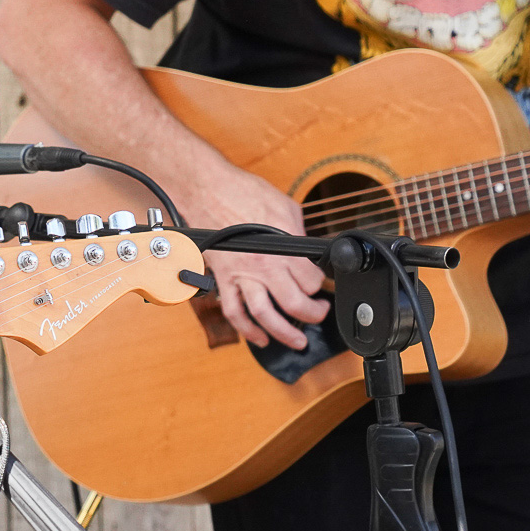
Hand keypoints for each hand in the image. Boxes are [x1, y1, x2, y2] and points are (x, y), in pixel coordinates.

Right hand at [188, 163, 327, 348]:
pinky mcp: (224, 279)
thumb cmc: (243, 192)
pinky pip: (234, 312)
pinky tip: (259, 337)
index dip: (321, 285)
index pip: (311, 280)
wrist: (207, 189)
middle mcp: (264, 266)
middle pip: (295, 304)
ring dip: (284, 332)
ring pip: (265, 315)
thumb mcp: (284, 206)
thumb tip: (307, 246)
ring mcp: (242, 275)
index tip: (322, 284)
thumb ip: (298, 231)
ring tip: (297, 341)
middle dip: (313, 314)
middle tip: (319, 313)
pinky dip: (246, 330)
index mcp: (283, 248)